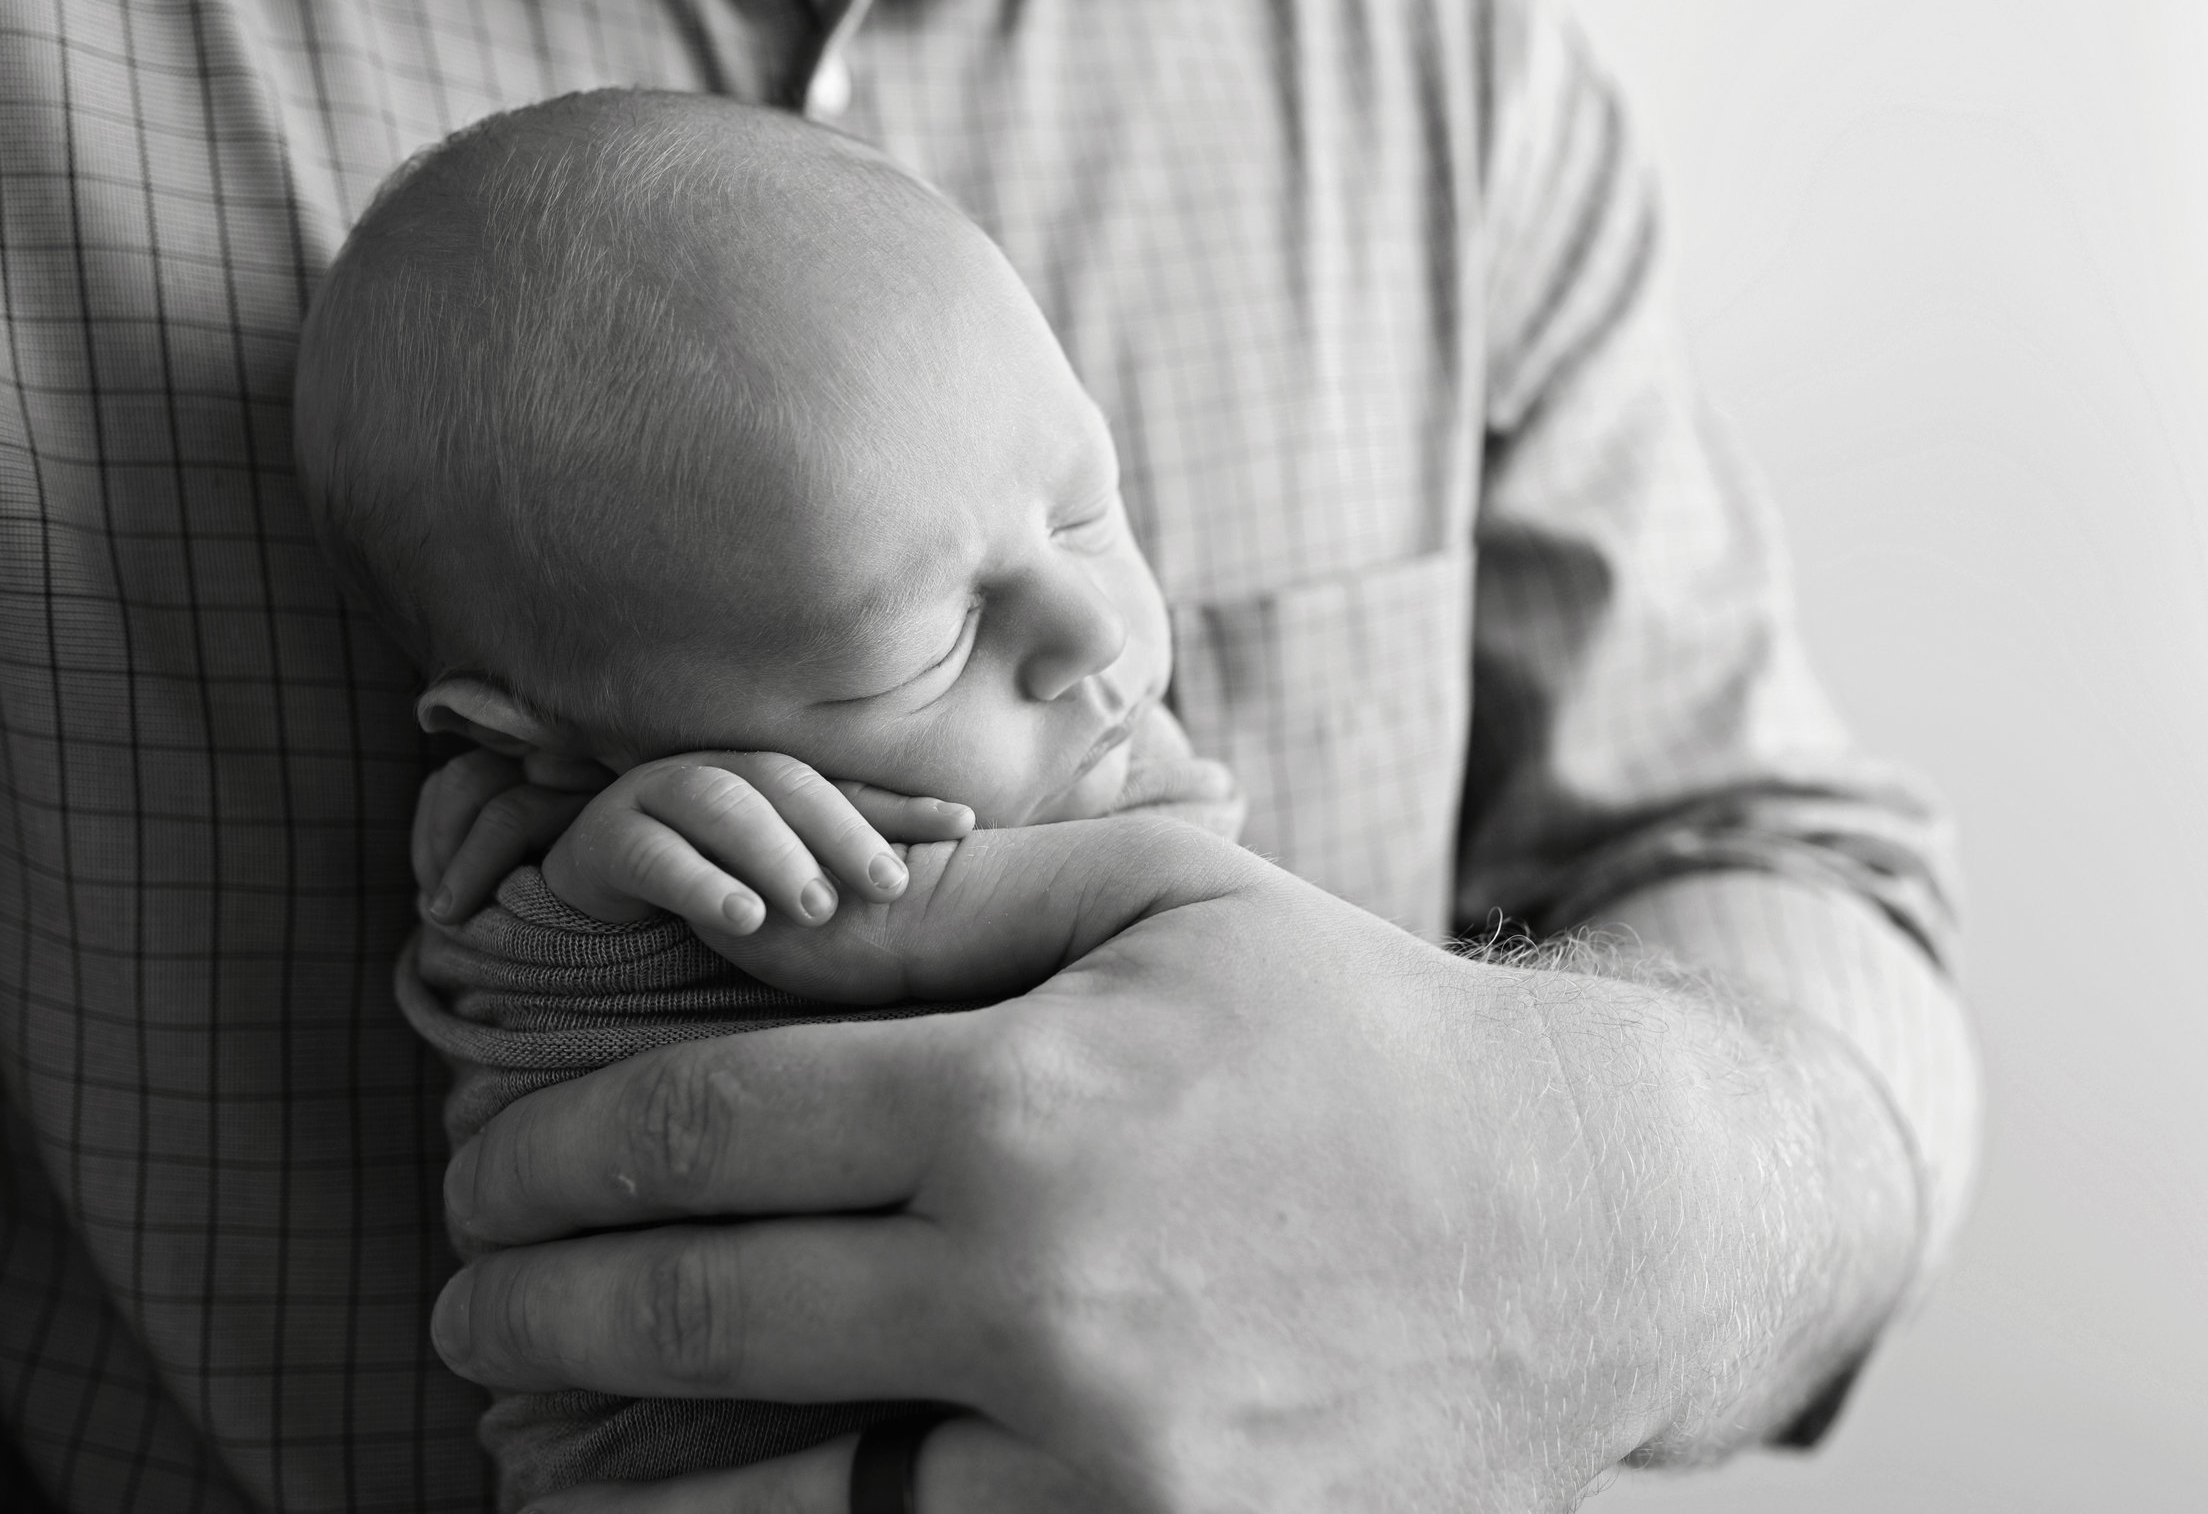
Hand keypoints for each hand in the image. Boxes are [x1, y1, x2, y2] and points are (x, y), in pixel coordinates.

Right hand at [415, 747, 972, 938]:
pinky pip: (654, 853)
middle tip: (889, 886)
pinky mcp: (603, 838)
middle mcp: (716, 773)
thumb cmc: (709, 890)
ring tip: (816, 907)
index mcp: (765, 780)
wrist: (591, 912)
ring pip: (722, 805)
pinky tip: (742, 920)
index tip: (966, 825)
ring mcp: (654, 797)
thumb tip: (961, 844)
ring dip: (775, 853)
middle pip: (786, 785)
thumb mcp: (783, 881)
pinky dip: (700, 884)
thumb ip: (850, 865)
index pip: (845, 786)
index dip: (904, 804)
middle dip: (842, 832)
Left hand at [430, 820, 1919, 1510]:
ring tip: (531, 1441)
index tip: (488, 1160)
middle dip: (532, 1299)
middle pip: (697, 1310)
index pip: (708, 1127)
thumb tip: (740, 921)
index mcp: (1032, 1103)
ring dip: (613, 1479)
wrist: (1588, 1228)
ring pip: (773, 1506)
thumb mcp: (1172, 906)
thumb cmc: (1361, 1039)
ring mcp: (1102, 1463)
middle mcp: (1044, 1296)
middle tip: (466, 1289)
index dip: (557, 1146)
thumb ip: (944, 908)